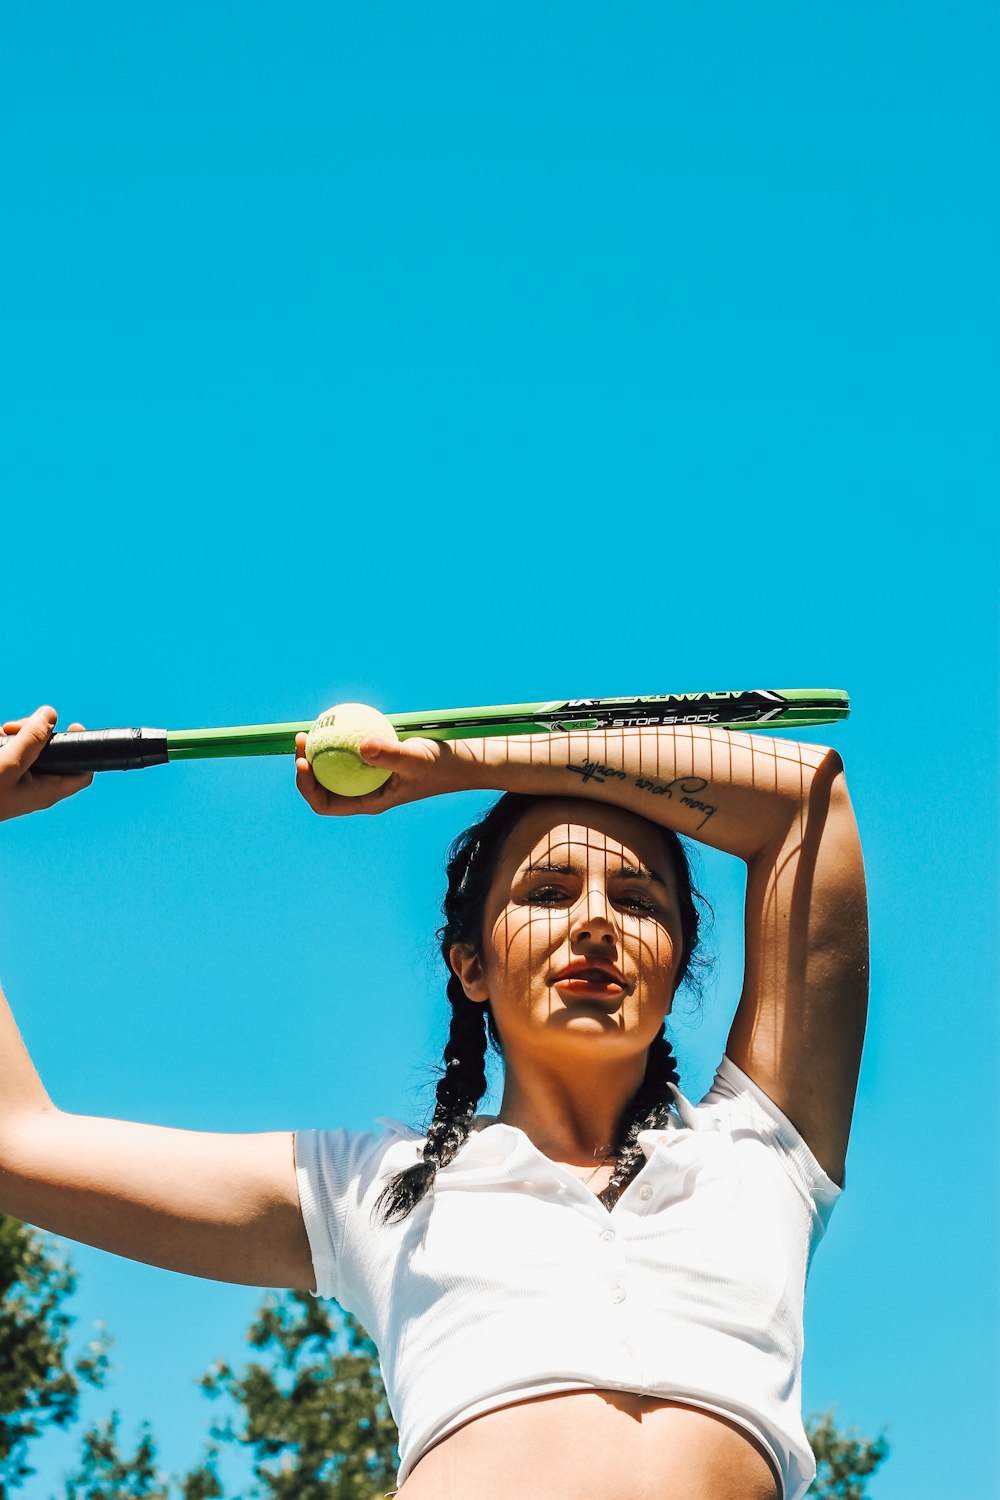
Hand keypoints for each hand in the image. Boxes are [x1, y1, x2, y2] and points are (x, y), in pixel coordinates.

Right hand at [1, 707, 93, 821]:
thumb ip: (32, 739)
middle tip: (13, 727)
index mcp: (47, 790)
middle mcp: (36, 786)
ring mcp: (19, 780)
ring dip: (14, 735)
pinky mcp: (4, 774)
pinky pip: (10, 751)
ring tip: (1, 733)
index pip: (82, 772)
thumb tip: (51, 714)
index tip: (71, 726)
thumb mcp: (9, 762)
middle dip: (35, 733)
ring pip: (28, 748)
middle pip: (52, 751)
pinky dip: (3, 742)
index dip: (83, 748)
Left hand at [294, 732, 472, 815]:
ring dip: (320, 751)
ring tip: (309, 728)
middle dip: (305, 766)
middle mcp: (366, 792)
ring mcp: (371, 776)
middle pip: (324, 784)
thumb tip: (361, 746)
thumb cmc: (442, 765)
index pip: (326, 803)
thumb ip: (390, 753)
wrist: (466, 761)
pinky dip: (342, 738)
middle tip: (300, 740)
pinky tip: (338, 718)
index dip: (307, 787)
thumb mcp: (416, 758)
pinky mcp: (379, 759)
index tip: (303, 763)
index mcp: (369, 802)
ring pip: (336, 767)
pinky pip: (353, 749)